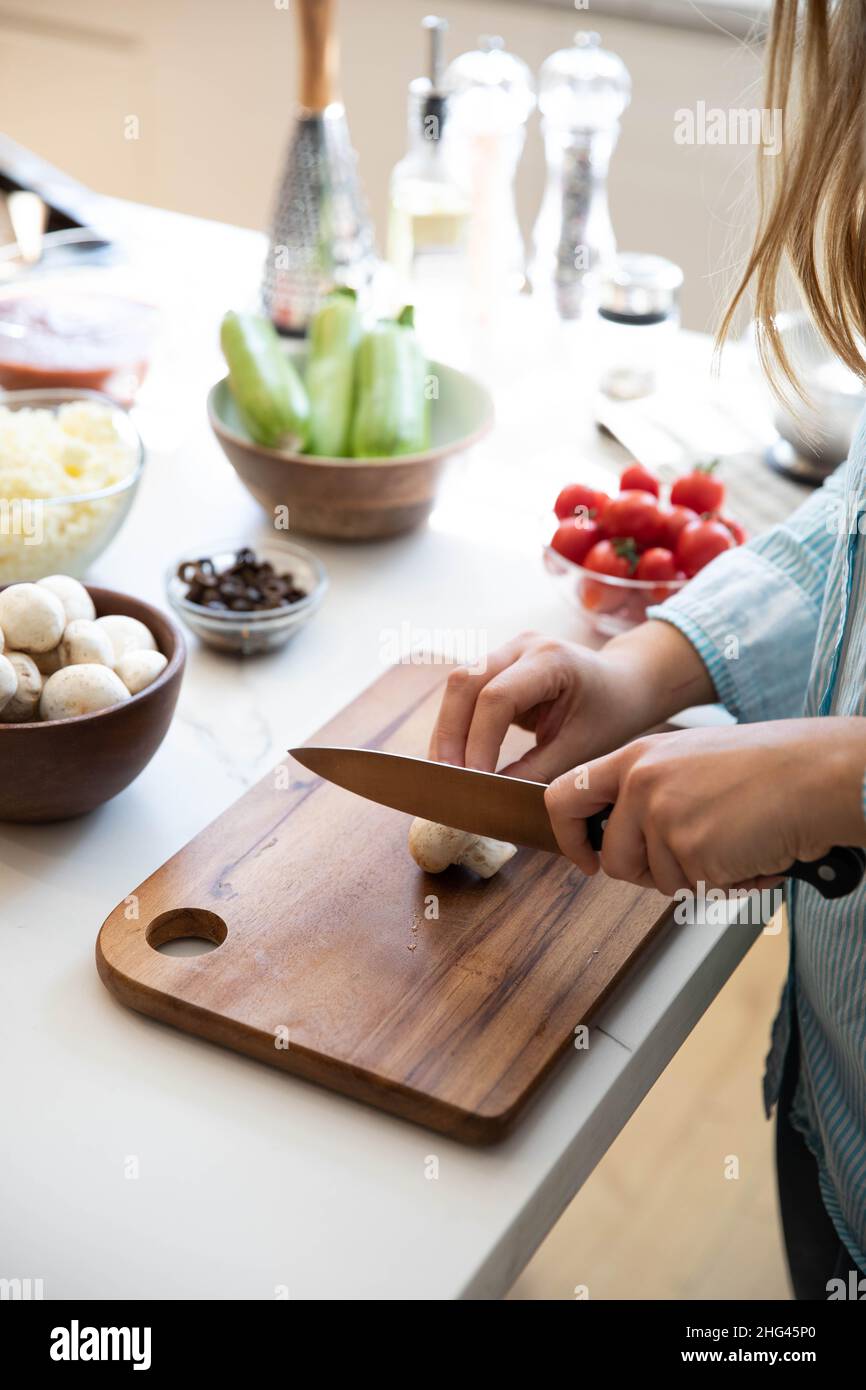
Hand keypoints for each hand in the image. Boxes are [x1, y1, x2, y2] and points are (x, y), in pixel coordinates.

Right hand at [428, 623, 715, 782]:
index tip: (475, 781)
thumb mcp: (581, 748)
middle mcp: (523, 646)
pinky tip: (455, 758)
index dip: (479, 741)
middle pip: (464, 682)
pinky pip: (465, 693)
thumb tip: (491, 796)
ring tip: (445, 773)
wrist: (625, 683)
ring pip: (457, 686)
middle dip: (450, 734)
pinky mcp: (498, 665)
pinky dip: (457, 726)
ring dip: (447, 731)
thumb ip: (536, 771)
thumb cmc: (611, 713)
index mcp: (551, 659)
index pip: (497, 697)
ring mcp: (507, 651)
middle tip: (447, 779)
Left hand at [544, 718, 865, 893]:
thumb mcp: (688, 758)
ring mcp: (665, 818)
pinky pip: (695, 891)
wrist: (816, 774)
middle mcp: (642, 784)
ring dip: (696, 876)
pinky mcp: (693, 852)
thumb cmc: (766, 768)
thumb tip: (621, 832)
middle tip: (692, 856)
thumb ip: (647, 788)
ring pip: (657, 882)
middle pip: (613, 858)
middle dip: (647, 872)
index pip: (564, 796)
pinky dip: (727, 884)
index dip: (568, 836)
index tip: (586, 857)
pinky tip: (750, 853)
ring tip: (733, 841)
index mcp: (637, 757)